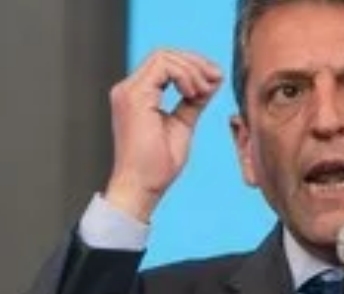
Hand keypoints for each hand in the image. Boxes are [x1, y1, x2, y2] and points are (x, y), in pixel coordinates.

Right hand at [105, 49, 222, 221]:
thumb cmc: (157, 167)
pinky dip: (185, 75)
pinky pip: (163, 66)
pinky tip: (194, 93)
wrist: (142, 187)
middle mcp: (128, 90)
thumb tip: (211, 82)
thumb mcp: (181, 125)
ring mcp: (128, 92)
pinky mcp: (134, 97)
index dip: (192, 66)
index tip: (214, 80)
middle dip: (195, 63)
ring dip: (192, 70)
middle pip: (165, 55)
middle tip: (215, 80)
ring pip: (164, 56)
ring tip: (203, 92)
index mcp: (137, 96)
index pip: (164, 64)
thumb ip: (192, 102)